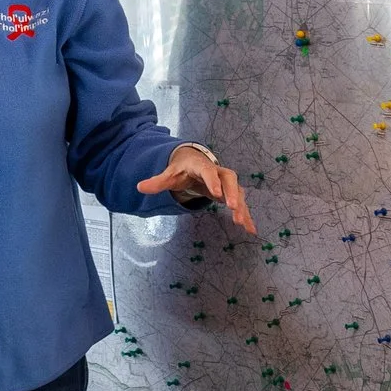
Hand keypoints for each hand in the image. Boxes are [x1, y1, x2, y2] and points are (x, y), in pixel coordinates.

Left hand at [137, 145, 256, 234]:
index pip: (208, 171)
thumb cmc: (182, 169)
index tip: (216, 193)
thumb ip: (157, 182)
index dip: (212, 180)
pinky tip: (250, 229)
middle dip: (232, 192)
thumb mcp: (169, 174)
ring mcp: (226, 183)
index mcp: (201, 165)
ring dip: (240, 207)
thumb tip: (139, 187)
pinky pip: (241, 204)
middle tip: (232, 207)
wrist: (194, 161)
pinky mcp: (230, 193)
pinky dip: (246, 215)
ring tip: (241, 223)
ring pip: (237, 192)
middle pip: (229, 179)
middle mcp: (217, 172)